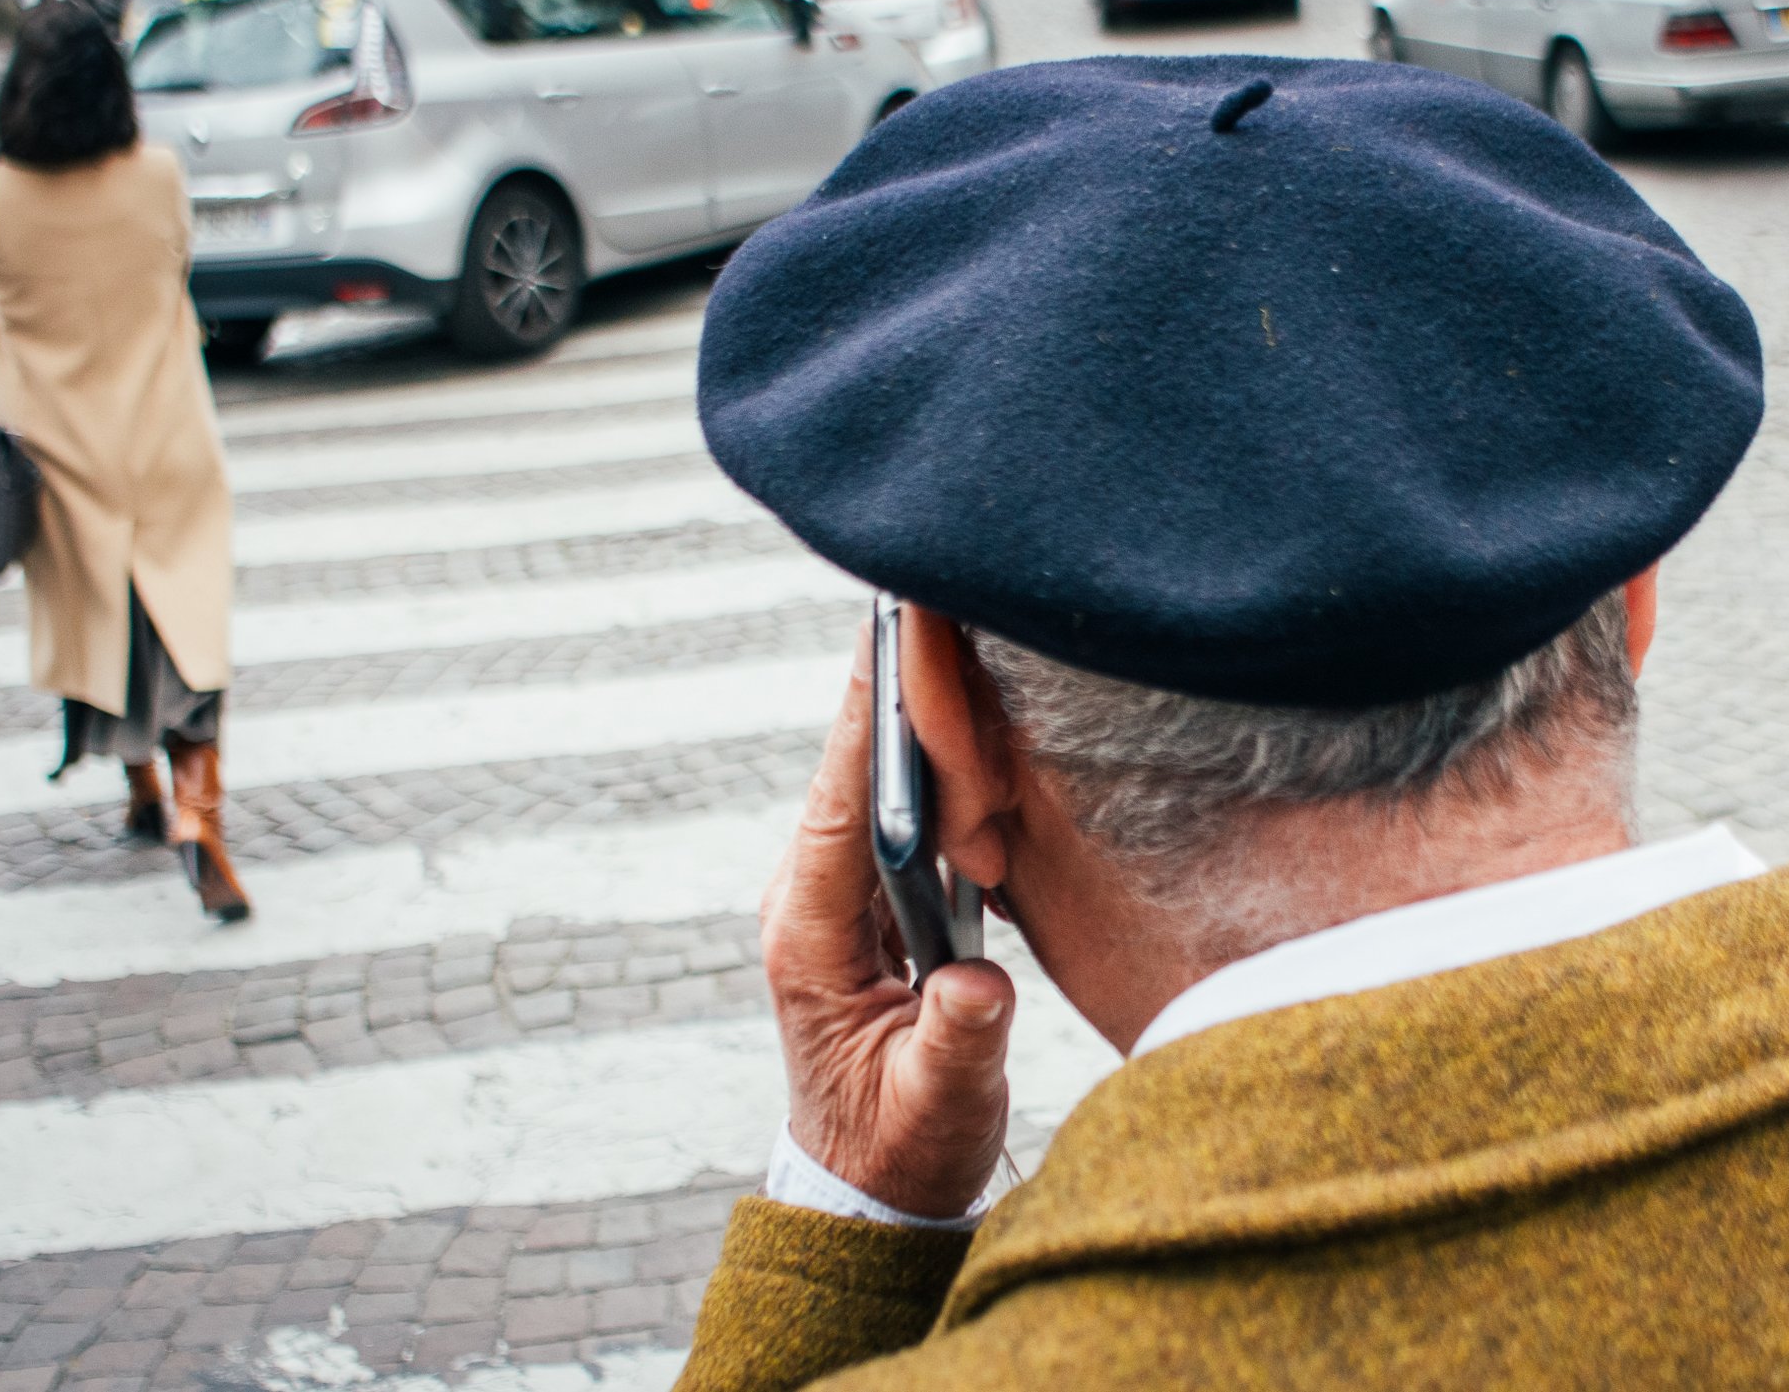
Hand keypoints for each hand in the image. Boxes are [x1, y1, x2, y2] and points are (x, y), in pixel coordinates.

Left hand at [759, 620, 1016, 1220]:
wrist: (871, 1187)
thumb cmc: (900, 1150)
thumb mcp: (937, 1108)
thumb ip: (957, 1045)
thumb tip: (979, 985)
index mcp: (809, 941)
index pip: (841, 810)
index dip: (865, 721)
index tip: (889, 637)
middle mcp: (809, 903)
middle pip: (851, 773)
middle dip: (895, 691)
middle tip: (937, 601)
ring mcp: (836, 897)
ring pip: (874, 783)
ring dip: (919, 719)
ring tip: (964, 637)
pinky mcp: (869, 900)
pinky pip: (897, 810)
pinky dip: (935, 762)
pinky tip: (977, 715)